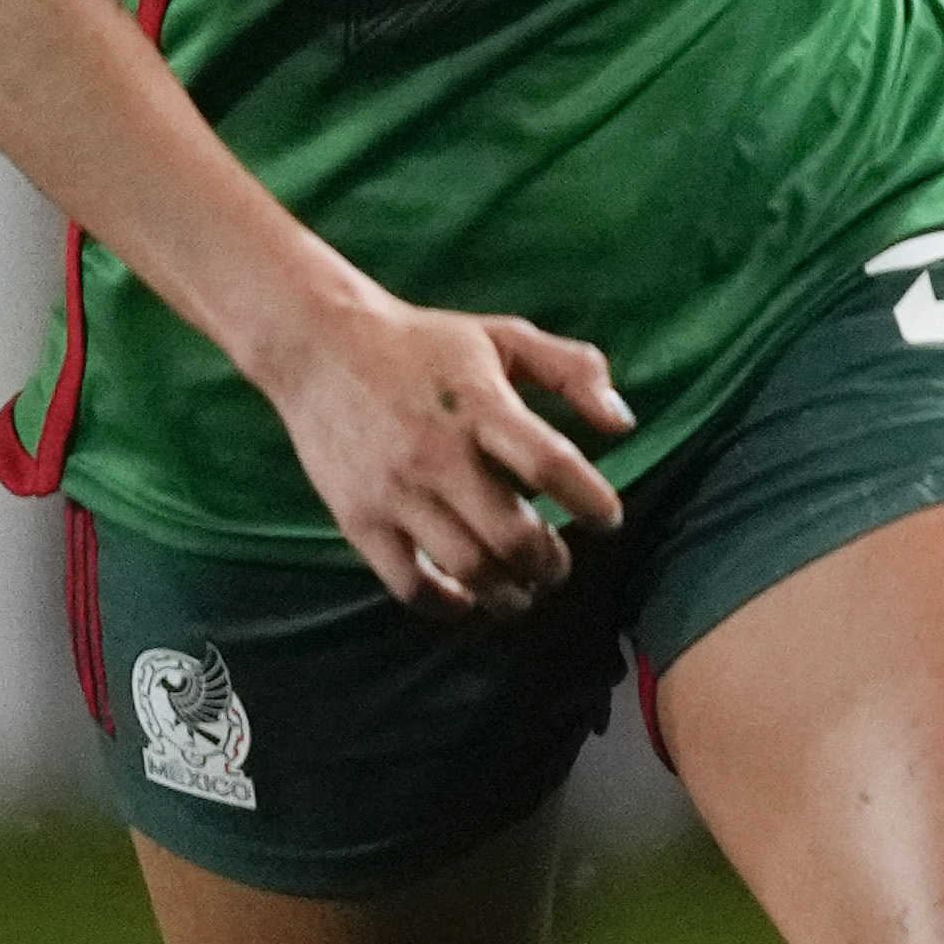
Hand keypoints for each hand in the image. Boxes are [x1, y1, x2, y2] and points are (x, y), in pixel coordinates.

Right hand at [248, 286, 633, 611]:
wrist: (319, 345)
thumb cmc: (423, 343)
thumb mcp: (503, 337)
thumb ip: (572, 370)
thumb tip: (624, 423)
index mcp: (481, 406)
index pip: (550, 464)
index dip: (590, 501)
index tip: (607, 519)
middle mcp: (438, 453)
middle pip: (512, 535)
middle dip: (550, 564)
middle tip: (559, 565)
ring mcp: (396, 492)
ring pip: (467, 569)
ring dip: (509, 593)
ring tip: (523, 590)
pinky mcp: (360, 519)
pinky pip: (409, 585)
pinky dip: (447, 606)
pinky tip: (470, 601)